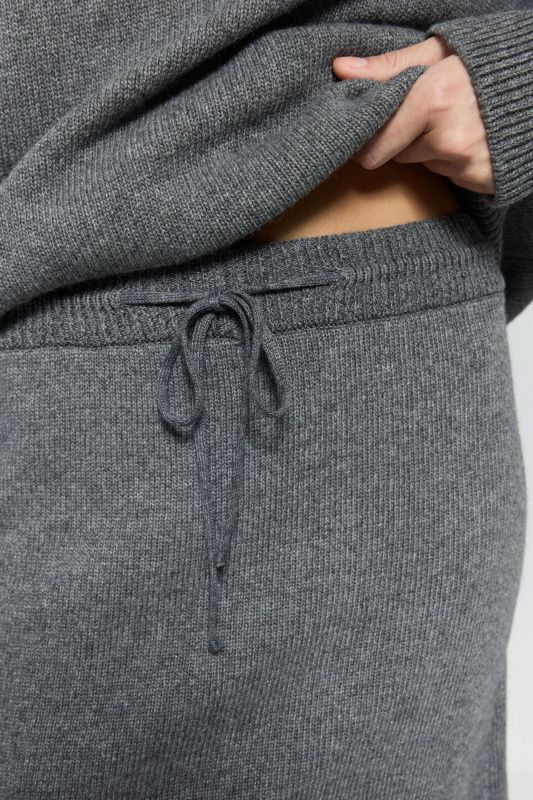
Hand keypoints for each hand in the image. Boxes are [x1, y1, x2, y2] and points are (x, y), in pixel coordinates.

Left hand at [331, 37, 495, 195]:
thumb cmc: (488, 63)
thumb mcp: (439, 53)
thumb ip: (389, 66)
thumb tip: (341, 70)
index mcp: (433, 99)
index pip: (376, 145)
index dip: (367, 140)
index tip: (365, 135)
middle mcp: (448, 138)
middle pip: (398, 156)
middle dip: (404, 138)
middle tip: (425, 115)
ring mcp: (467, 163)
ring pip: (425, 164)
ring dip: (431, 148)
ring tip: (455, 121)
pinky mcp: (482, 180)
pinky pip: (450, 175)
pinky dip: (454, 161)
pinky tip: (471, 138)